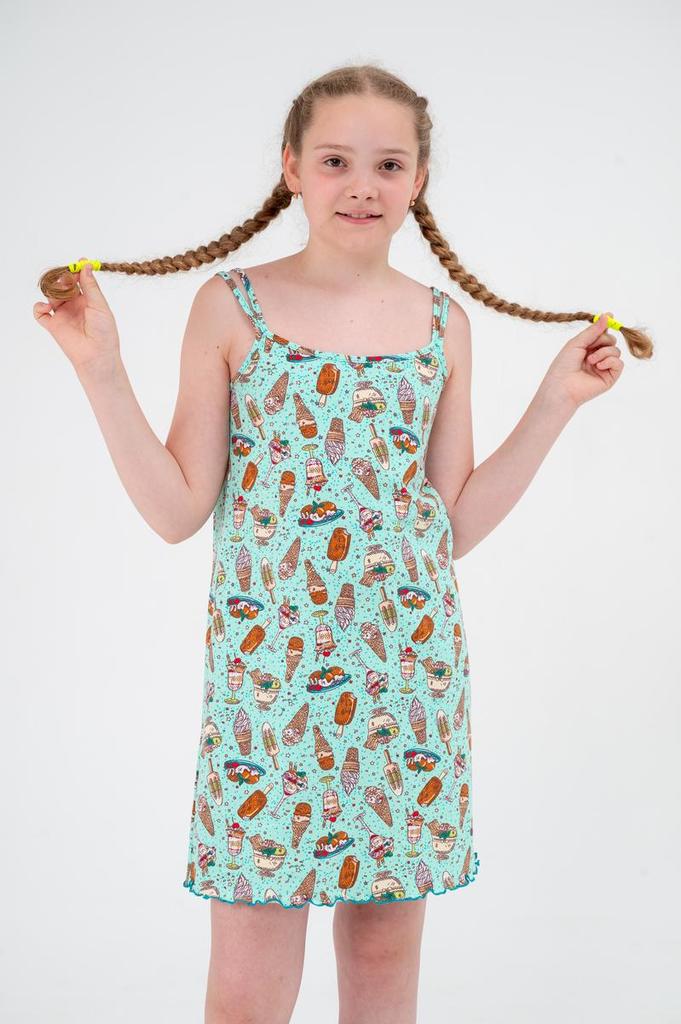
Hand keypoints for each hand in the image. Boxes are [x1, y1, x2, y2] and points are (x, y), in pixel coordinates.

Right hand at [33, 258, 120, 374]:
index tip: (77, 263)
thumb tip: (85, 264)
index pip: (78, 280)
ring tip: (59, 294)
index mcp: (88, 300)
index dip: (76, 271)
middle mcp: (74, 305)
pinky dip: (39, 307)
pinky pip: (39, 313)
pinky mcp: (53, 326)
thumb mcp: (99, 305)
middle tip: (66, 279)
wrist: (97, 355)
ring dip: (52, 290)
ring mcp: (62, 315)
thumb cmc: (104, 332)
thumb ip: (90, 286)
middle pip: (62, 285)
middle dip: (63, 278)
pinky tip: (47, 307)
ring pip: (51, 295)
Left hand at [540, 312, 624, 409]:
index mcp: (587, 348)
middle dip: (603, 340)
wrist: (562, 386)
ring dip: (604, 352)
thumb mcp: (577, 343)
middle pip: (611, 340)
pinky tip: (598, 366)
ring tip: (590, 361)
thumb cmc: (564, 365)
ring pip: (616, 351)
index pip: (601, 333)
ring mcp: (604, 367)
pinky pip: (619, 363)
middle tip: (591, 347)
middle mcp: (597, 357)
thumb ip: (593, 330)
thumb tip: (608, 315)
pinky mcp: (610, 377)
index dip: (606, 325)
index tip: (610, 316)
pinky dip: (610, 361)